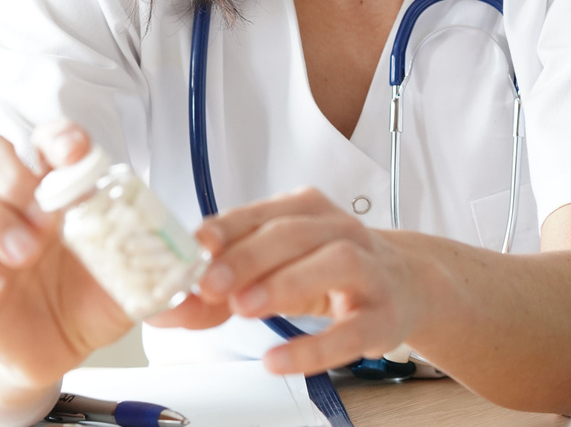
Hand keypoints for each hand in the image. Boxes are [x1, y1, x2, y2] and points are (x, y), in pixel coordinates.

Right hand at [0, 122, 134, 386]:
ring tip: (24, 253)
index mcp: (59, 191)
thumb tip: (198, 252)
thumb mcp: (128, 281)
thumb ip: (154, 261)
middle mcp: (13, 201)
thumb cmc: (85, 298)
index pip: (50, 140)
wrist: (42, 347)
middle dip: (12, 171)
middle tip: (44, 213)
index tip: (74, 149)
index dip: (59, 136)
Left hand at [149, 187, 425, 374]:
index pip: (262, 214)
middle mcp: (340, 231)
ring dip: (285, 282)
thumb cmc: (328, 270)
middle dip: (249, 256)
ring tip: (243, 308)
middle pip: (294, 233)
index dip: (228, 229)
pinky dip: (314, 347)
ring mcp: (368, 271)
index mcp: (307, 211)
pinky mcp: (382, 316)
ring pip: (333, 263)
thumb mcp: (275, 269)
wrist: (405, 285)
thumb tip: (164, 307)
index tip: (194, 246)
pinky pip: (351, 331)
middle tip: (210, 284)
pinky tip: (278, 360)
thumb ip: (221, 288)